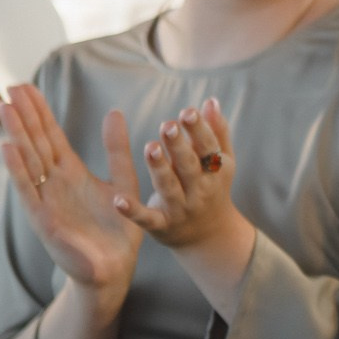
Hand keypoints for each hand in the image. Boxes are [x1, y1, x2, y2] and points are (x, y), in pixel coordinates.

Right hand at [0, 86, 142, 312]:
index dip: (40, 112)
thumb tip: (115, 113)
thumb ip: (117, 150)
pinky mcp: (45, 219)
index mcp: (71, 173)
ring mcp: (46, 200)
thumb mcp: (123, 182)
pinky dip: (18, 170)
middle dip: (24, 116)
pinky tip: (8, 148)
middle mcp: (55, 183)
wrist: (115, 270)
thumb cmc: (117, 230)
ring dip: (17, 135)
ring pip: (29, 161)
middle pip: (36, 143)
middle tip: (10, 86)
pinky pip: (29, 190)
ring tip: (6, 108)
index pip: (51, 136)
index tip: (26, 87)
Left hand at [112, 99, 249, 252]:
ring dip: (160, 169)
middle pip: (189, 166)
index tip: (187, 112)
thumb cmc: (211, 189)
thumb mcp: (220, 164)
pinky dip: (132, 211)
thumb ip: (216, 133)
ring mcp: (181, 209)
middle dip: (179, 146)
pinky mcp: (161, 226)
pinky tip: (118, 200)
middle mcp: (200, 191)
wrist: (209, 236)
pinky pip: (146, 218)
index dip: (199, 130)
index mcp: (215, 172)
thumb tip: (210, 101)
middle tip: (167, 126)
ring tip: (150, 148)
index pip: (208, 148)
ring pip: (169, 188)